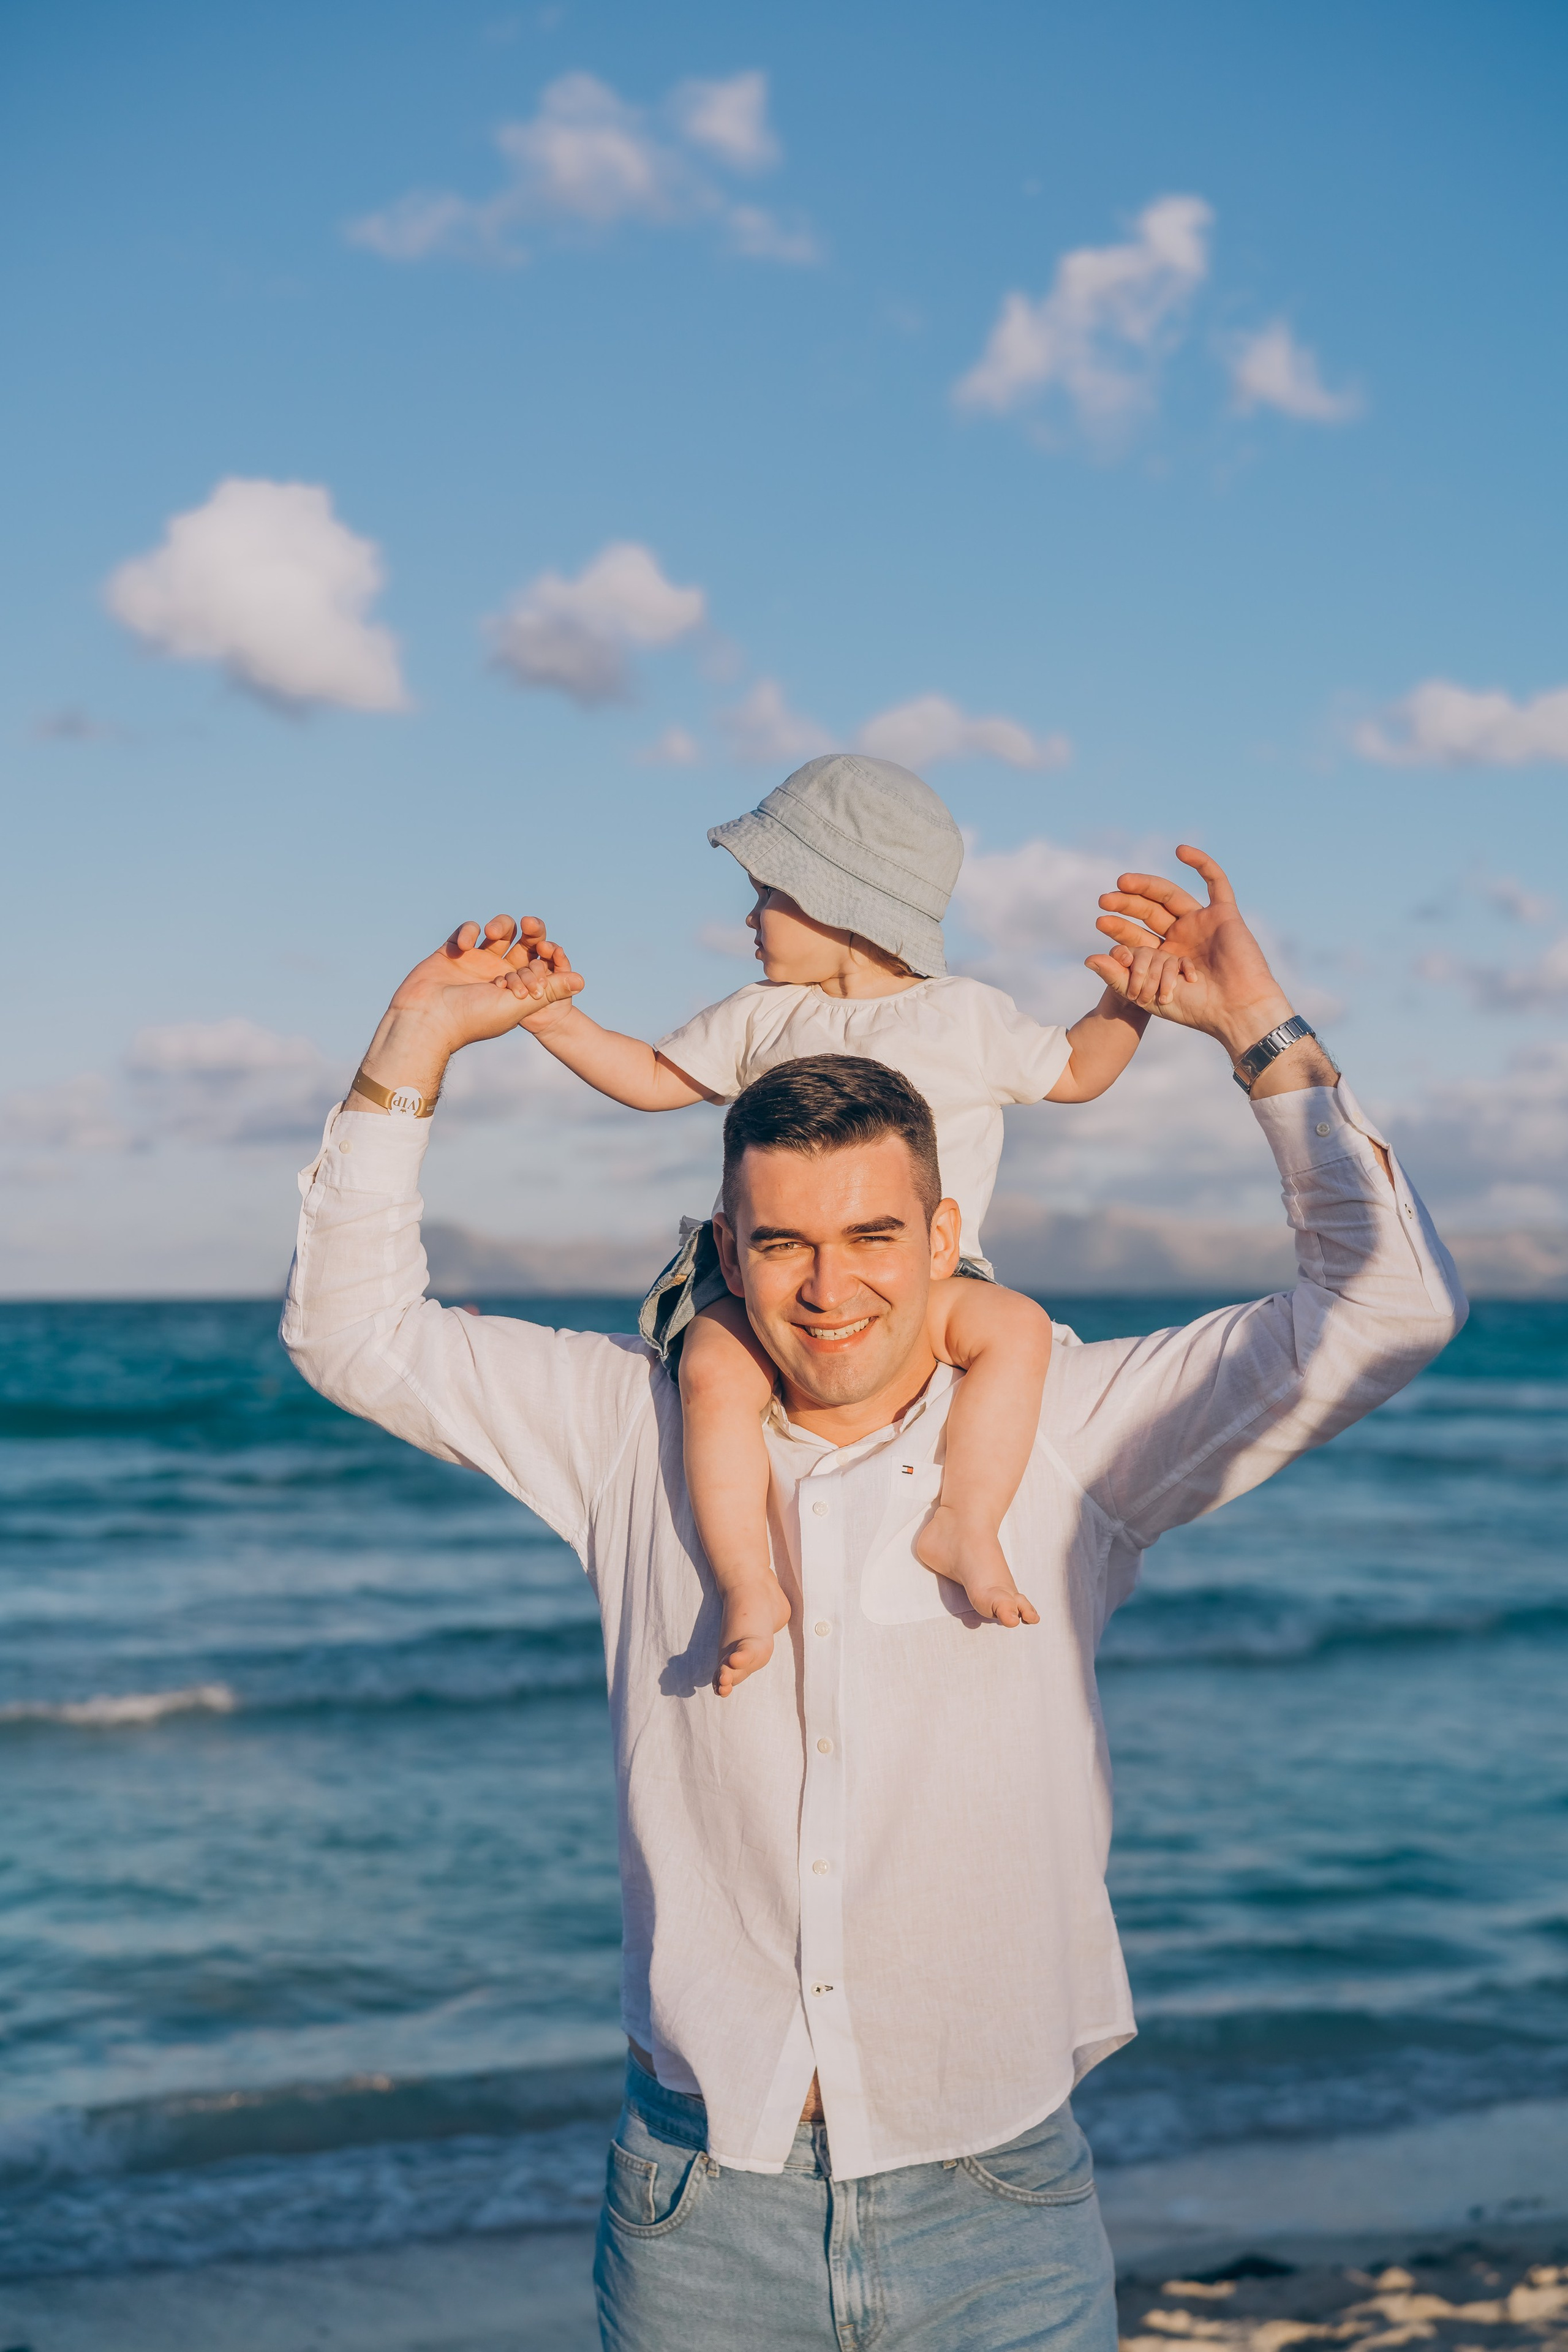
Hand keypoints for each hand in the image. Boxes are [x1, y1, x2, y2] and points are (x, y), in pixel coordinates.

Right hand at [385, 915, 583, 1055]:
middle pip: (520, 944)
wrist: (425, 1021)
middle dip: (528, 934)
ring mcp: (473, 962)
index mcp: (515, 990)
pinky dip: (468, 930)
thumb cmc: (472, 1018)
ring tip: (493, 932)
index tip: (542, 963)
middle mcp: (496, 974)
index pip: (538, 966)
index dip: (543, 961)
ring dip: (500, 926)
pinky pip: (466, 930)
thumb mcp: (517, 1005)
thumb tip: (582, 981)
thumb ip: (549, 990)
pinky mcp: (451, 952)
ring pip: (496, 932)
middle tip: (531, 927)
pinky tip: (464, 944)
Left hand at [1085, 847, 1293, 1062]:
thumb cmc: (1195, 1010)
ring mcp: (1203, 924)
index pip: (1137, 935)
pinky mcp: (1225, 914)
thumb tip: (1087, 959)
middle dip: (1127, 904)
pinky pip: (1216, 882)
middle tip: (1104, 900)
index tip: (1100, 922)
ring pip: (1171, 895)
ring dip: (1147, 886)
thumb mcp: (1146, 995)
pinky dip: (1202, 864)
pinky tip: (1181, 850)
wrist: (1236, 1011)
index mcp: (1165, 957)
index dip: (1119, 927)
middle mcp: (1182, 937)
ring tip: (1122, 881)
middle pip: (1150, 911)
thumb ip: (1117, 978)